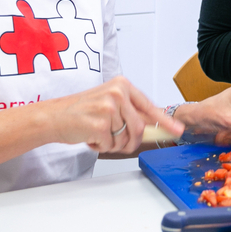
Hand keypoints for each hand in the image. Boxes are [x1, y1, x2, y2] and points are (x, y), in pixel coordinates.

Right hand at [44, 76, 182, 154]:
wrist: (53, 116)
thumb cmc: (81, 111)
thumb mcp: (109, 103)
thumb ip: (131, 112)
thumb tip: (155, 126)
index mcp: (122, 85)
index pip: (149, 106)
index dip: (164, 121)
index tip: (177, 130)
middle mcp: (117, 92)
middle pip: (139, 128)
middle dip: (130, 142)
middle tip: (116, 142)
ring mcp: (109, 107)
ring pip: (125, 139)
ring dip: (112, 144)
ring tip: (98, 134)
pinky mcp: (99, 123)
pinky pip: (111, 145)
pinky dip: (101, 146)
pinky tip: (90, 136)